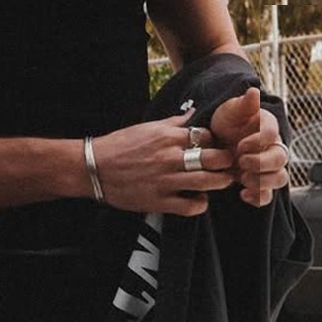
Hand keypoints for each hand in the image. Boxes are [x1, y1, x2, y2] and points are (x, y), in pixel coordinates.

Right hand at [91, 113, 235, 215]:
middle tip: (228, 164)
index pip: (206, 136)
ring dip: (220, 182)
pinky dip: (200, 204)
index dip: (215, 141)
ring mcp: (165, 180)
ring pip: (207, 182)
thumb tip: (192, 114)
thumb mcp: (148, 127)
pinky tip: (199, 200)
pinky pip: (189, 206)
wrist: (94, 167)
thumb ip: (173, 123)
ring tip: (221, 181)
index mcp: (168, 136)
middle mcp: (169, 157)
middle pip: (214, 158)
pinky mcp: (158, 201)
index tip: (216, 146)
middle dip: (226, 161)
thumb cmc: (120, 146)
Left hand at [208, 88, 289, 207]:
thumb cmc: (226, 122)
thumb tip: (253, 91)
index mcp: (267, 127)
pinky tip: (243, 194)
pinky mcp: (260, 183)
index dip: (258, 141)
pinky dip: (258, 198)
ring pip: (280, 179)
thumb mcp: (229, 111)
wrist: (215, 142)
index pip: (272, 134)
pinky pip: (268, 196)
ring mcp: (268, 167)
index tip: (240, 145)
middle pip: (281, 159)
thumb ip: (242, 104)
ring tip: (242, 179)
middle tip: (242, 163)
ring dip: (263, 182)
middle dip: (262, 164)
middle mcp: (272, 147)